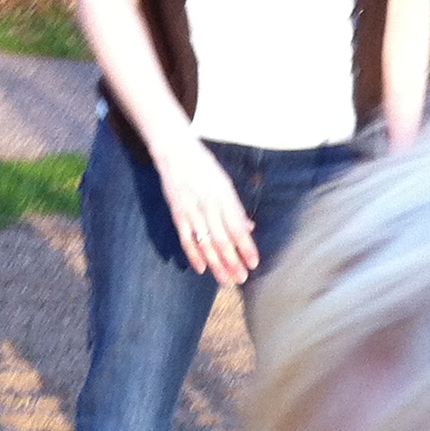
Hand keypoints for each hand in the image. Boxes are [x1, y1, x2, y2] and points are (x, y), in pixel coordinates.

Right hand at [149, 133, 257, 284]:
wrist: (175, 150)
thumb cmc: (205, 168)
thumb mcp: (225, 184)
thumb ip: (236, 209)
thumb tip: (249, 228)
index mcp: (224, 197)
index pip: (238, 228)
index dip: (247, 248)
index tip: (254, 263)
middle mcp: (209, 205)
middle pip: (223, 240)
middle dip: (233, 262)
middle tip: (242, 279)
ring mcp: (192, 210)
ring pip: (205, 243)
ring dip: (216, 264)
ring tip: (225, 280)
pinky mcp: (178, 213)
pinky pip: (186, 239)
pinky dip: (193, 255)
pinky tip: (201, 269)